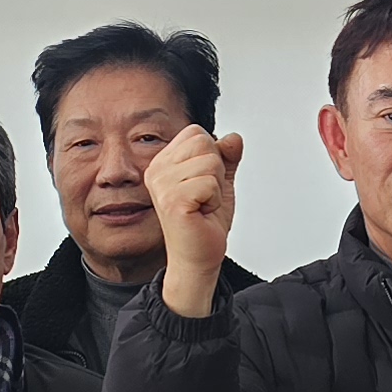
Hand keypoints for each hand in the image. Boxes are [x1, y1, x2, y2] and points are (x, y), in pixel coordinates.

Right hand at [149, 129, 240, 317]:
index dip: (212, 157)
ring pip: (210, 162)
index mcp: (163, 162)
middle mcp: (157, 171)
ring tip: (203, 206)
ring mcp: (162, 185)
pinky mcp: (173, 201)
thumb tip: (233, 138)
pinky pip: (210, 183)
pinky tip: (202, 213)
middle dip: (216, 170)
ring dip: (216, 188)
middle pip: (204, 142)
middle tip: (205, 196)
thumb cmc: (204, 223)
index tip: (203, 184)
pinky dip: (214, 200)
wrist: (198, 258)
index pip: (197, 133)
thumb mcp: (220, 181)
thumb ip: (227, 157)